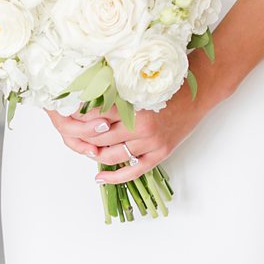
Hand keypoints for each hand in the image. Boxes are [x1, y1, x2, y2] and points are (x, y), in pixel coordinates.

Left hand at [46, 86, 208, 183]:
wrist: (198, 92)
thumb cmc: (167, 85)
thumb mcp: (138, 85)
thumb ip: (114, 95)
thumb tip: (84, 103)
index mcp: (133, 105)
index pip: (94, 116)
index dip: (76, 118)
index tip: (64, 116)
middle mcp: (140, 126)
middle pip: (99, 138)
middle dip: (81, 138)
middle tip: (70, 135)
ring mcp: (151, 143)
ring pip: (112, 155)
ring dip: (94, 154)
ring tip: (85, 150)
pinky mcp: (160, 154)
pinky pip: (133, 171)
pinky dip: (114, 177)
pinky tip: (99, 177)